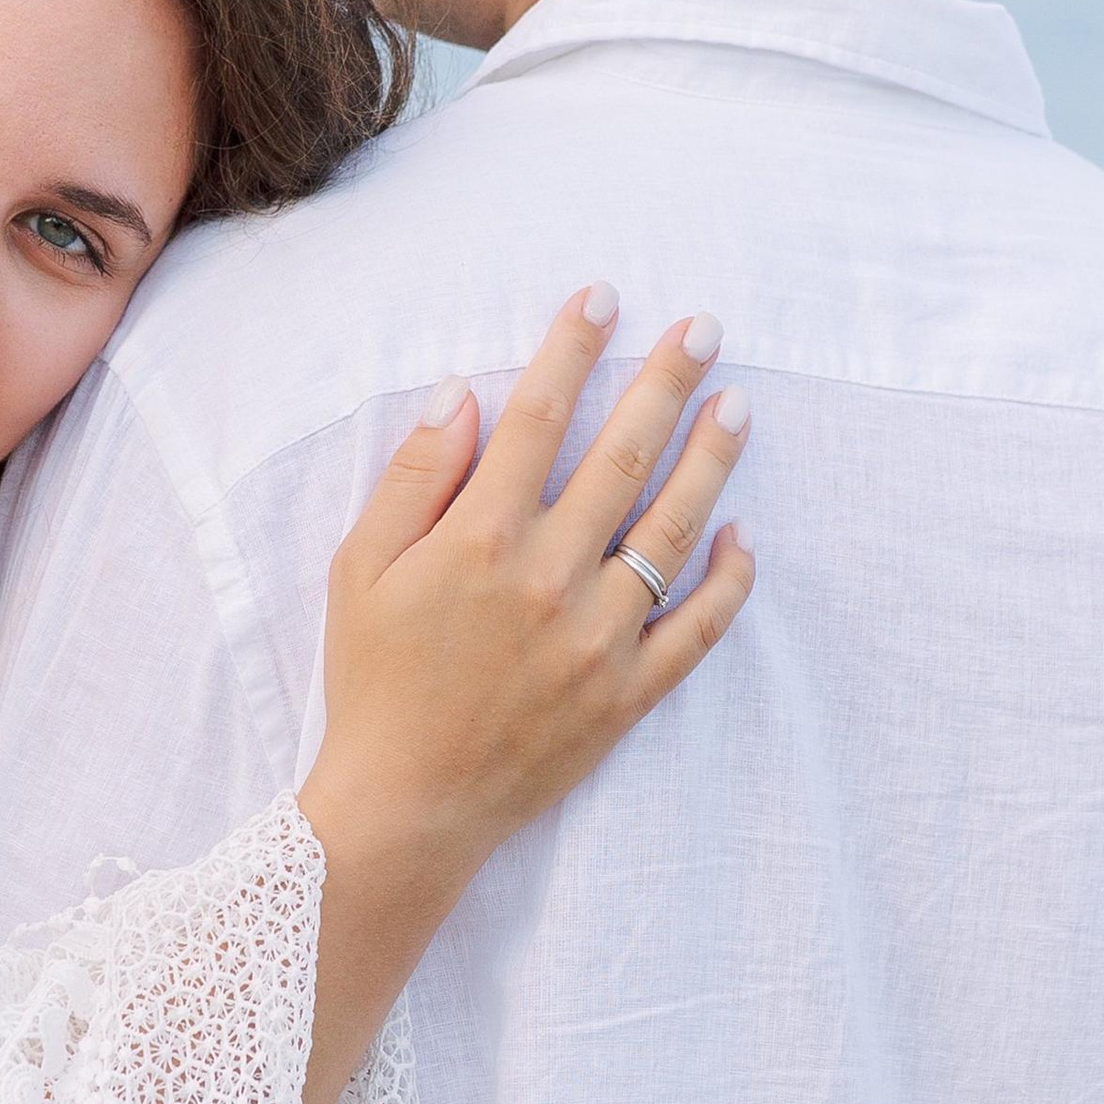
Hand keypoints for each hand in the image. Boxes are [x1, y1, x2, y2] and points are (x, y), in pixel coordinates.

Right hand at [294, 287, 752, 1103]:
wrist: (403, 807)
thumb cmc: (371, 683)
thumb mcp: (357, 570)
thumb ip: (412, 479)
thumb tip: (462, 398)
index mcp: (480, 538)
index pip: (537, 418)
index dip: (571, 349)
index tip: (602, 297)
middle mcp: (551, 577)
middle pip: (621, 457)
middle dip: (665, 382)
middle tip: (704, 328)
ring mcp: (599, 638)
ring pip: (674, 532)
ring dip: (710, 462)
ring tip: (738, 407)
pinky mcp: (628, 693)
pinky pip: (698, 629)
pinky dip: (730, 583)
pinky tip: (745, 537)